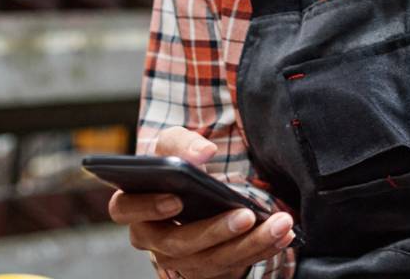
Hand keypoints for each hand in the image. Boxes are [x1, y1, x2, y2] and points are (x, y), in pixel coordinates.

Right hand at [108, 127, 295, 278]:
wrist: (195, 191)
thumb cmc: (177, 165)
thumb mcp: (174, 145)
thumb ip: (182, 143)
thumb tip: (203, 153)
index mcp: (133, 204)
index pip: (126, 209)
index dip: (148, 207)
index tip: (176, 199)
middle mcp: (152, 238)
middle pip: (178, 244)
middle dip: (214, 231)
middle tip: (245, 215)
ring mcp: (179, 259)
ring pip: (211, 261)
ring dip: (248, 244)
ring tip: (280, 224)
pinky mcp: (207, 267)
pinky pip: (233, 265)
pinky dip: (261, 249)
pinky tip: (283, 234)